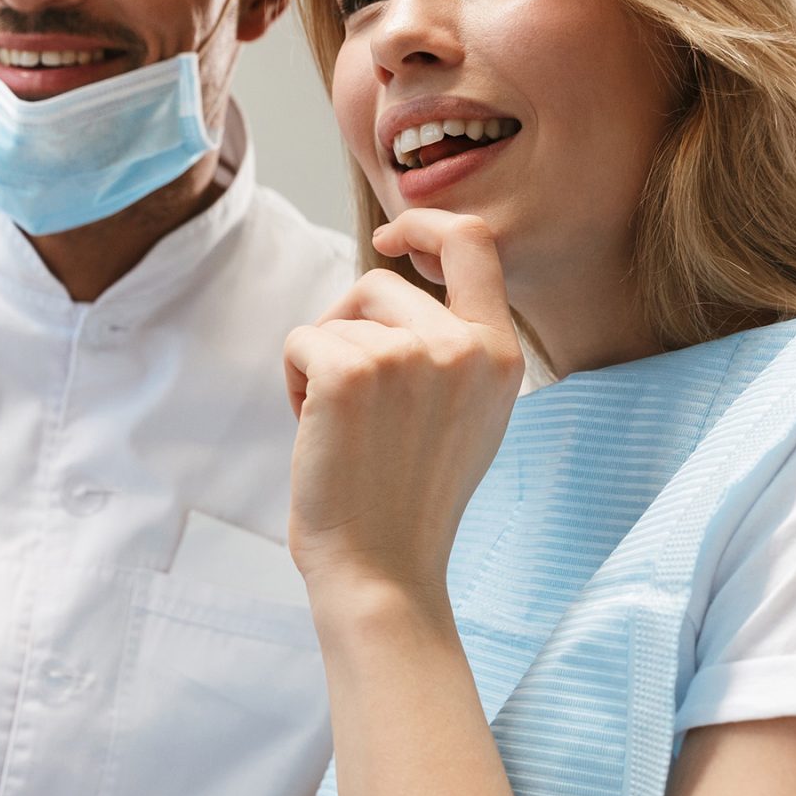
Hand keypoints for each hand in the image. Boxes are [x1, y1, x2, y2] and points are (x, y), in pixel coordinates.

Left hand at [283, 211, 523, 599]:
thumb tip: (399, 280)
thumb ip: (452, 350)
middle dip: (348, 327)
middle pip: (382, 285)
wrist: (383, 571)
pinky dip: (294, 382)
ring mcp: (408, 356)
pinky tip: (316, 434)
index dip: (426, 224)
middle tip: (347, 400)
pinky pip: (301, 342)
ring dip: (322, 362)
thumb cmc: (409, 502)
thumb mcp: (467, 416)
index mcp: (501, 355)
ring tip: (339, 427)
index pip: (475, 242)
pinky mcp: (350, 372)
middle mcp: (462, 347)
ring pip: (338, 316)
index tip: (391, 240)